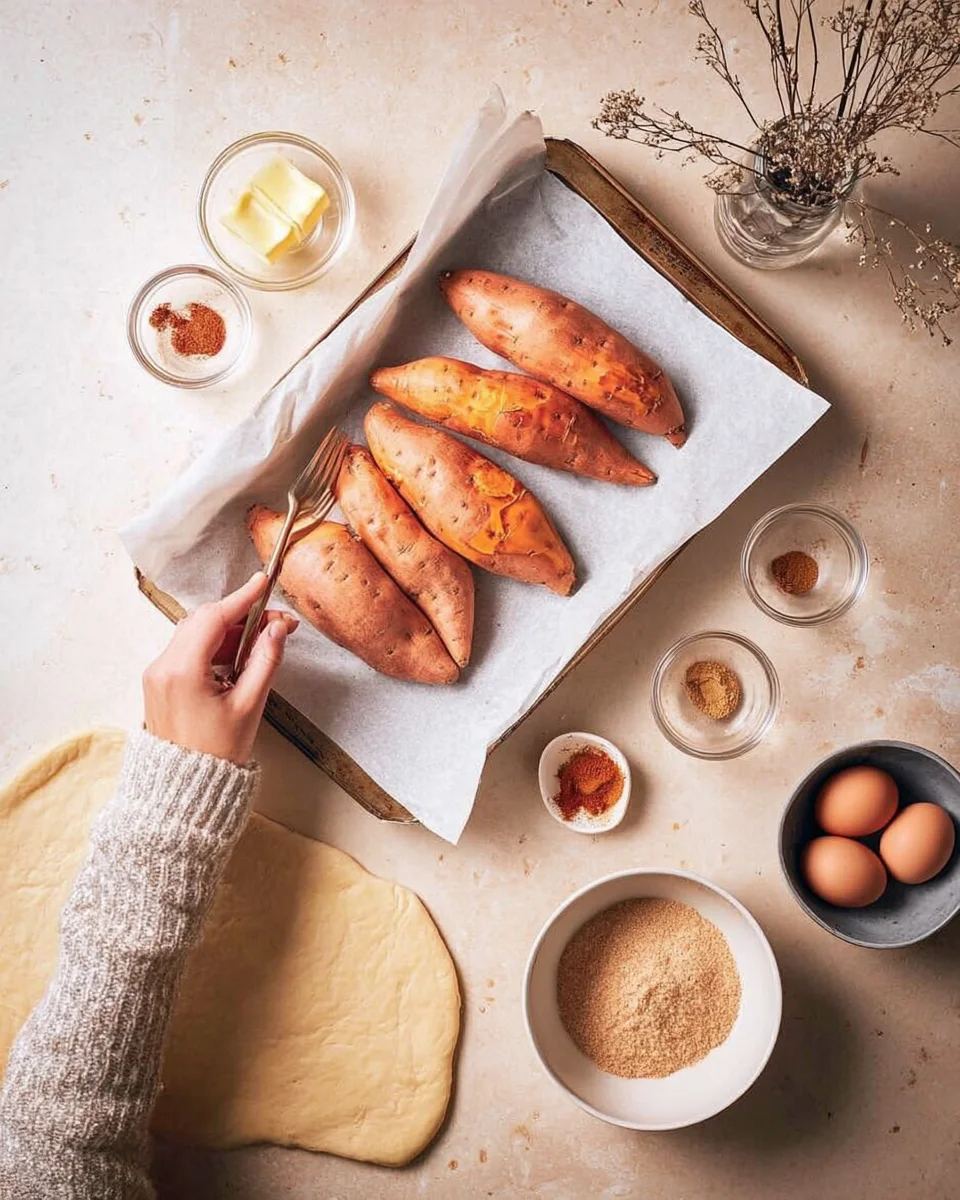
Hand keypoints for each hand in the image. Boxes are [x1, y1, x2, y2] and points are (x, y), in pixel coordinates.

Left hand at [143, 573, 297, 764]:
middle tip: (276, 624)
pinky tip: (238, 657)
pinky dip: (214, 647)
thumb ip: (266, 660)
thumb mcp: (250, 705)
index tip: (262, 583)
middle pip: (203, 621)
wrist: (184, 790)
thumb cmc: (216, 754)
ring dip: (229, 631)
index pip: (214, 617)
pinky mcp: (159, 682)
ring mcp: (157, 674)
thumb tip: (277, 629)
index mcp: (182, 671)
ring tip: (262, 643)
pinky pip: (188, 651)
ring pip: (195, 634)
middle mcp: (162, 667)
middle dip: (241, 615)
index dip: (242, 597)